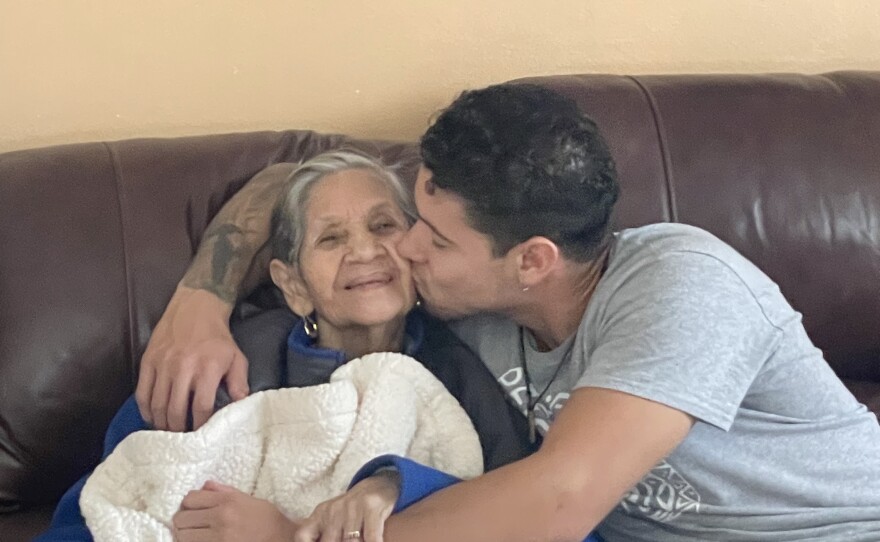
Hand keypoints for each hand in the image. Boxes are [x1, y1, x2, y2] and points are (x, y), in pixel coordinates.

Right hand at [136, 286, 248, 431]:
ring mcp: (163, 365)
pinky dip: (146, 410)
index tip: (202, 437)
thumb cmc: (218, 338)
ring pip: (157, 405)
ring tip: (168, 433)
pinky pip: (142, 393)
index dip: (200, 426)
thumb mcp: (236, 358)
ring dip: (161, 424)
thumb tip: (239, 407)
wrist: (195, 309)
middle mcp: (183, 368)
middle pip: (175, 411)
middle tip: (182, 441)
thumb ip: (239, 383)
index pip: (201, 407)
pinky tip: (152, 418)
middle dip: (178, 430)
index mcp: (207, 368)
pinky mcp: (148, 361)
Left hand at [173, 481, 297, 541]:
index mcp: (227, 502)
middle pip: (181, 519)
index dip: (188, 504)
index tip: (193, 509)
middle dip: (183, 521)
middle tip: (191, 524)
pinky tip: (201, 541)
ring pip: (182, 536)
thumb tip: (205, 485)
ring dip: (185, 535)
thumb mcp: (249, 499)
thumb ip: (225, 492)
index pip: (190, 499)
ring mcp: (218, 538)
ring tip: (195, 535)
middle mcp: (220, 518)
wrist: (282, 539)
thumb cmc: (268, 520)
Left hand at [293, 471, 399, 541]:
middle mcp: (334, 510)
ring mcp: (352, 508)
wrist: (378, 484)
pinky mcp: (371, 507)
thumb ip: (323, 533)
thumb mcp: (333, 517)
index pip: (303, 536)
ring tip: (358, 541)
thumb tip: (319, 540)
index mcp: (321, 514)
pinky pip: (371, 537)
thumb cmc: (353, 510)